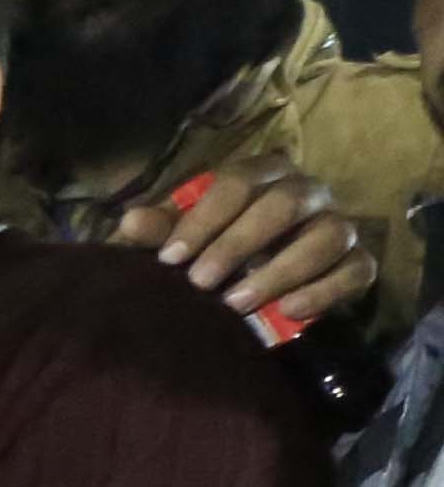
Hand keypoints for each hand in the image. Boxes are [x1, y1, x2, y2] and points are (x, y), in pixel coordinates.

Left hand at [116, 167, 373, 340]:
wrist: (250, 286)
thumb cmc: (210, 251)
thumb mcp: (179, 242)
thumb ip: (158, 232)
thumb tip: (130, 222)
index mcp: (263, 175)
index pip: (240, 181)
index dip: (205, 218)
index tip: (171, 257)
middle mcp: (306, 192)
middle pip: (285, 203)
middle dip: (239, 243)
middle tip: (200, 282)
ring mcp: (337, 225)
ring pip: (328, 235)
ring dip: (282, 270)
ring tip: (238, 303)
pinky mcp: (356, 262)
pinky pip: (357, 270)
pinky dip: (326, 291)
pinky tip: (289, 311)